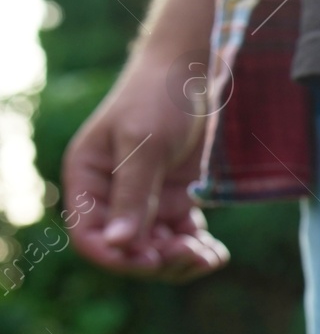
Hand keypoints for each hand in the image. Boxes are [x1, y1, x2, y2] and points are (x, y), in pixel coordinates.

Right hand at [63, 0, 228, 280]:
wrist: (195, 72)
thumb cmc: (158, 98)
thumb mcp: (144, 144)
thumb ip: (133, 194)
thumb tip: (118, 244)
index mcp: (88, 180)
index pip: (89, 236)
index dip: (117, 256)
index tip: (152, 259)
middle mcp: (112, 196)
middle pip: (126, 250)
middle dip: (157, 260)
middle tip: (193, 256)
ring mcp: (147, 200)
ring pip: (157, 250)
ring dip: (181, 261)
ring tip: (210, 257)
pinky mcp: (177, 200)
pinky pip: (182, 238)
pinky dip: (198, 250)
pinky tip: (217, 254)